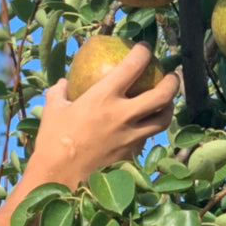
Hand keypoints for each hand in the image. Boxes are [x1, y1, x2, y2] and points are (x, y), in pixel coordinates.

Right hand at [29, 43, 178, 183]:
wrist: (59, 177)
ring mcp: (131, 136)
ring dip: (169, 107)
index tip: (145, 48)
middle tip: (172, 76)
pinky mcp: (132, 154)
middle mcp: (123, 114)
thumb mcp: (53, 110)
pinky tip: (144, 128)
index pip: (133, 66)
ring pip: (163, 119)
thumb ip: (60, 92)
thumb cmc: (52, 140)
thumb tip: (63, 83)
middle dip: (172, 81)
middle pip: (162, 94)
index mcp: (104, 96)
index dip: (143, 52)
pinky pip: (148, 138)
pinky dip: (149, 130)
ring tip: (166, 103)